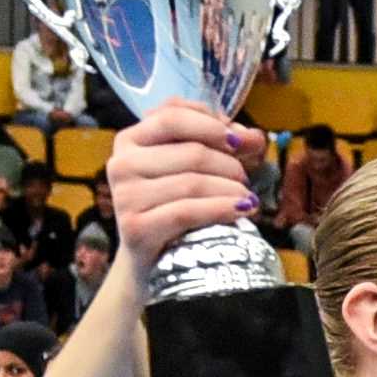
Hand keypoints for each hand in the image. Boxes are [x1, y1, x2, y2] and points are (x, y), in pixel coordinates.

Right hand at [103, 104, 261, 268]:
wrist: (152, 260)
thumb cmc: (175, 206)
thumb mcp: (192, 169)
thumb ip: (220, 145)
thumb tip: (255, 137)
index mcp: (131, 140)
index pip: (173, 115)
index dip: (213, 125)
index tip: (240, 141)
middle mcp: (121, 163)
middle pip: (192, 152)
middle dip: (230, 164)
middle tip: (246, 180)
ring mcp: (125, 196)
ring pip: (193, 182)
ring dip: (231, 189)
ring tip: (247, 198)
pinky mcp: (135, 227)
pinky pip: (187, 212)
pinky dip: (221, 209)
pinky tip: (242, 210)